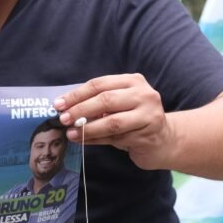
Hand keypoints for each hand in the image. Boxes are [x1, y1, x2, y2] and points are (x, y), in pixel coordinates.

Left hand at [53, 74, 172, 168]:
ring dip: (88, 128)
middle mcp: (144, 95)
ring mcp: (148, 115)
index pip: (100, 84)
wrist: (164, 139)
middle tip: (63, 119)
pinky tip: (84, 141)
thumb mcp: (120, 103)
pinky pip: (116, 139)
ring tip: (71, 134)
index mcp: (133, 81)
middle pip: (106, 100)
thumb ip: (98, 102)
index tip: (59, 104)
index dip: (77, 94)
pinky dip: (96, 140)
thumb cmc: (135, 118)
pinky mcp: (148, 136)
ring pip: (112, 122)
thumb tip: (66, 107)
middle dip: (81, 110)